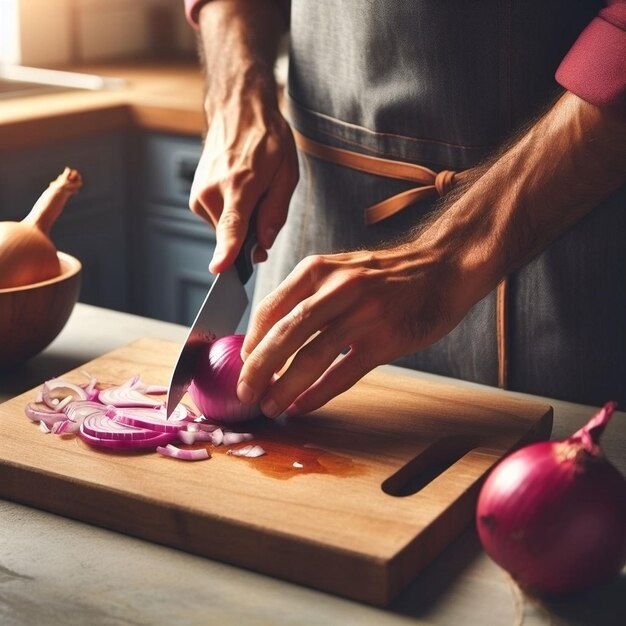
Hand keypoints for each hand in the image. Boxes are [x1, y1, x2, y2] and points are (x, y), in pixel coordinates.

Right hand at [189, 102, 297, 271]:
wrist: (237, 111)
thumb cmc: (266, 138)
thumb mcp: (286, 173)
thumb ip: (276, 211)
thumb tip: (263, 243)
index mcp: (238, 185)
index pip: (231, 226)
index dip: (226, 251)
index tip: (218, 270)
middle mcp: (212, 192)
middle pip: (233, 236)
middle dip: (252, 232)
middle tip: (263, 200)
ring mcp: (199, 194)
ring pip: (226, 230)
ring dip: (242, 220)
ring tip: (250, 188)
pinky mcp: (195, 196)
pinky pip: (218, 219)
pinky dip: (231, 212)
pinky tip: (239, 190)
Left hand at [236, 244, 473, 416]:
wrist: (443, 266)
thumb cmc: (386, 275)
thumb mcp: (339, 269)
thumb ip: (307, 295)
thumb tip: (271, 337)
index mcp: (317, 270)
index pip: (270, 309)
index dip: (251, 343)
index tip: (242, 365)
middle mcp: (337, 288)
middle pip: (285, 334)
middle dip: (258, 369)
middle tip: (245, 392)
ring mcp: (363, 313)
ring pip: (311, 357)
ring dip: (284, 386)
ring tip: (270, 405)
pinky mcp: (386, 339)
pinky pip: (343, 373)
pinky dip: (317, 393)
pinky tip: (302, 406)